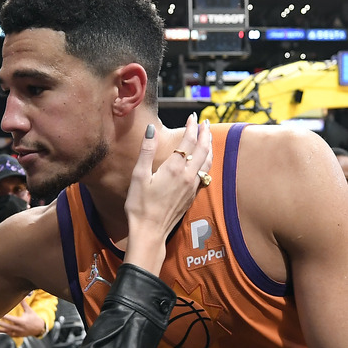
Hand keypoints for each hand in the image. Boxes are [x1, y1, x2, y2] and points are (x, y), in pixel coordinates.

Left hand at [0, 300, 46, 337]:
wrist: (39, 328)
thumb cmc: (34, 318)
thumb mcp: (29, 311)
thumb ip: (24, 304)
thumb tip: (22, 296)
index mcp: (22, 322)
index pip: (12, 319)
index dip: (5, 317)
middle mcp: (19, 328)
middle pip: (7, 326)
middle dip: (0, 323)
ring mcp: (18, 333)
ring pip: (7, 332)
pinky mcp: (17, 336)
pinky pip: (8, 335)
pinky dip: (2, 333)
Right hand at [123, 114, 212, 274]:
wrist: (150, 231)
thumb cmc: (140, 205)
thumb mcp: (139, 176)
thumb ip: (146, 151)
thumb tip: (150, 129)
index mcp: (174, 168)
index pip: (188, 142)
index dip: (191, 127)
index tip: (192, 117)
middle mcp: (187, 176)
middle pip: (202, 149)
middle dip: (204, 133)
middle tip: (204, 122)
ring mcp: (192, 186)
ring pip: (207, 161)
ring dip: (208, 146)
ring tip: (208, 136)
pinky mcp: (192, 195)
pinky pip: (205, 172)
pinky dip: (207, 160)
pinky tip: (205, 159)